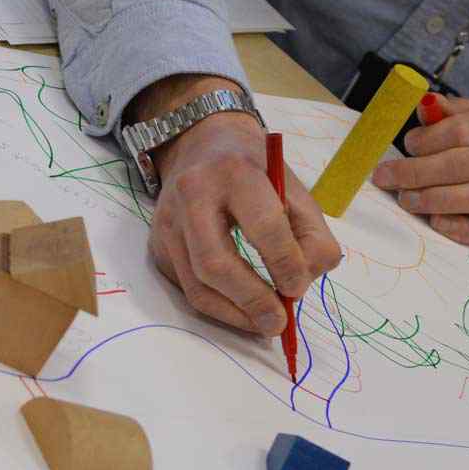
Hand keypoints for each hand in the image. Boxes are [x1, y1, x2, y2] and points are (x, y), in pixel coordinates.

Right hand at [138, 75, 342, 335]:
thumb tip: (299, 287)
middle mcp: (192, 194)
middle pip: (215, 263)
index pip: (262, 225)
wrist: (201, 146)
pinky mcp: (158, 246)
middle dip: (252, 300)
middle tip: (278, 322)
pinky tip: (241, 309)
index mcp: (235, 172)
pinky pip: (187, 290)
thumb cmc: (256, 170)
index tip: (298, 289)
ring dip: (234, 314)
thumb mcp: (293, 188)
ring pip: (196, 286)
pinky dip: (219, 308)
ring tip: (263, 324)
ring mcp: (168, 223)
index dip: (284, 263)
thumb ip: (311, 236)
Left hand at [371, 95, 468, 247]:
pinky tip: (437, 223)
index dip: (427, 140)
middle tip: (386, 178)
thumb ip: (445, 113)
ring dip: (435, 200)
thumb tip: (423, 103)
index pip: (460, 131)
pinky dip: (462, 229)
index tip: (405, 146)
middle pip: (463, 164)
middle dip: (419, 172)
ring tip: (406, 200)